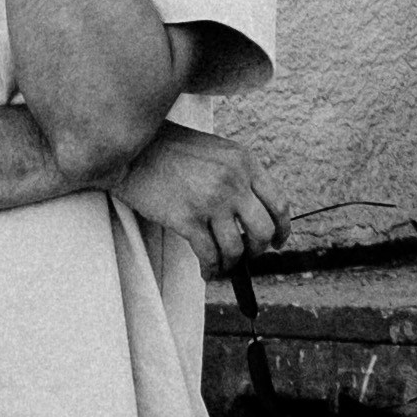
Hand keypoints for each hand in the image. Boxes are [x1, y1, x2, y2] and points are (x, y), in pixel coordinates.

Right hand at [110, 125, 284, 273]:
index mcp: (244, 161)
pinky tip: (207, 270)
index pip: (279, 203)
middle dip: (257, 250)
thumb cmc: (170, 148)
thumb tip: (252, 216)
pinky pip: (210, 255)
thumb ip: (238, 176)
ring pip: (236, 249)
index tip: (278, 242)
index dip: (282, 229)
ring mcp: (211, 200)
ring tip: (221, 265)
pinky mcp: (187, 218)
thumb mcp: (216, 151)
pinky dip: (212, 269)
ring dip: (231, 264)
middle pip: (263, 231)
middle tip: (247, 255)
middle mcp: (233, 180)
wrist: (134, 146)